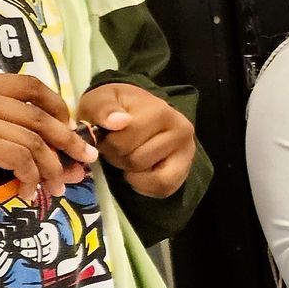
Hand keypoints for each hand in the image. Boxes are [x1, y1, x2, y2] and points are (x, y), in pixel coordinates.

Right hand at [0, 71, 94, 202]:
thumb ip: (5, 127)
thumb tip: (63, 147)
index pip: (28, 85)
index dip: (57, 106)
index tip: (70, 128)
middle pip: (36, 114)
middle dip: (67, 140)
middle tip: (84, 160)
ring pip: (31, 140)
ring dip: (50, 168)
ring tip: (54, 187)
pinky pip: (17, 158)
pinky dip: (29, 178)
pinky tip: (25, 192)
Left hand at [78, 82, 196, 197]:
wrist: (138, 111)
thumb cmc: (117, 108)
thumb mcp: (100, 100)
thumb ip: (102, 108)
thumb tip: (117, 122)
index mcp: (159, 110)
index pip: (122, 141)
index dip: (106, 143)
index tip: (106, 133)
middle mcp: (180, 128)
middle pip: (134, 160)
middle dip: (118, 157)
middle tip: (118, 144)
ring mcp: (187, 150)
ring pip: (146, 176)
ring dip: (129, 170)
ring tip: (130, 153)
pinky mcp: (186, 169)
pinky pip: (162, 187)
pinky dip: (144, 185)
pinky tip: (139, 171)